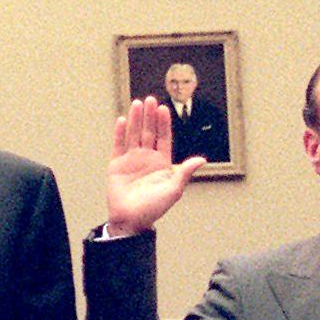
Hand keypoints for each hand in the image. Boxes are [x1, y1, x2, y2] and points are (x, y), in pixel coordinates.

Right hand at [103, 99, 203, 234]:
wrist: (131, 220)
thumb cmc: (154, 208)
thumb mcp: (174, 190)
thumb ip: (185, 172)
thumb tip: (202, 159)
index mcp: (162, 163)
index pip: (164, 138)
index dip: (164, 123)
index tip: (164, 109)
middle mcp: (147, 158)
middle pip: (148, 132)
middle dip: (149, 116)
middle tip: (150, 99)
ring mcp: (131, 160)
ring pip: (134, 134)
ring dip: (135, 119)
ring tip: (137, 104)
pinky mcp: (117, 164)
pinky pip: (118, 145)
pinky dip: (119, 132)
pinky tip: (121, 120)